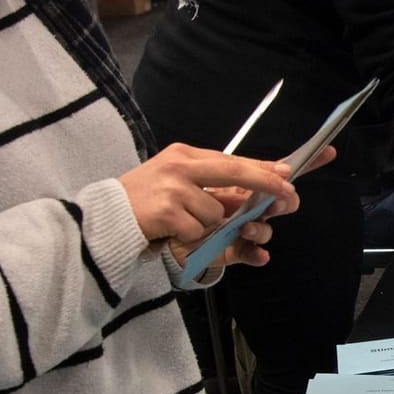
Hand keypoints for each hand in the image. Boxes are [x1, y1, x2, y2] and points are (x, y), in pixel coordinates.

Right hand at [118, 143, 308, 266]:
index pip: (232, 160)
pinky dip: (189, 237)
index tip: (288, 173)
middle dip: (264, 184)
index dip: (263, 167)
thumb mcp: (177, 180)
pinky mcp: (166, 212)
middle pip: (233, 172)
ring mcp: (172, 188)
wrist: (105, 219)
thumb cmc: (146, 201)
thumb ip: (212, 182)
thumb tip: (256, 187)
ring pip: (216, 212)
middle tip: (287, 194)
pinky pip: (198, 231)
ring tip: (180, 221)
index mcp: (184, 155)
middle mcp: (179, 166)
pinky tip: (170, 230)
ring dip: (207, 224)